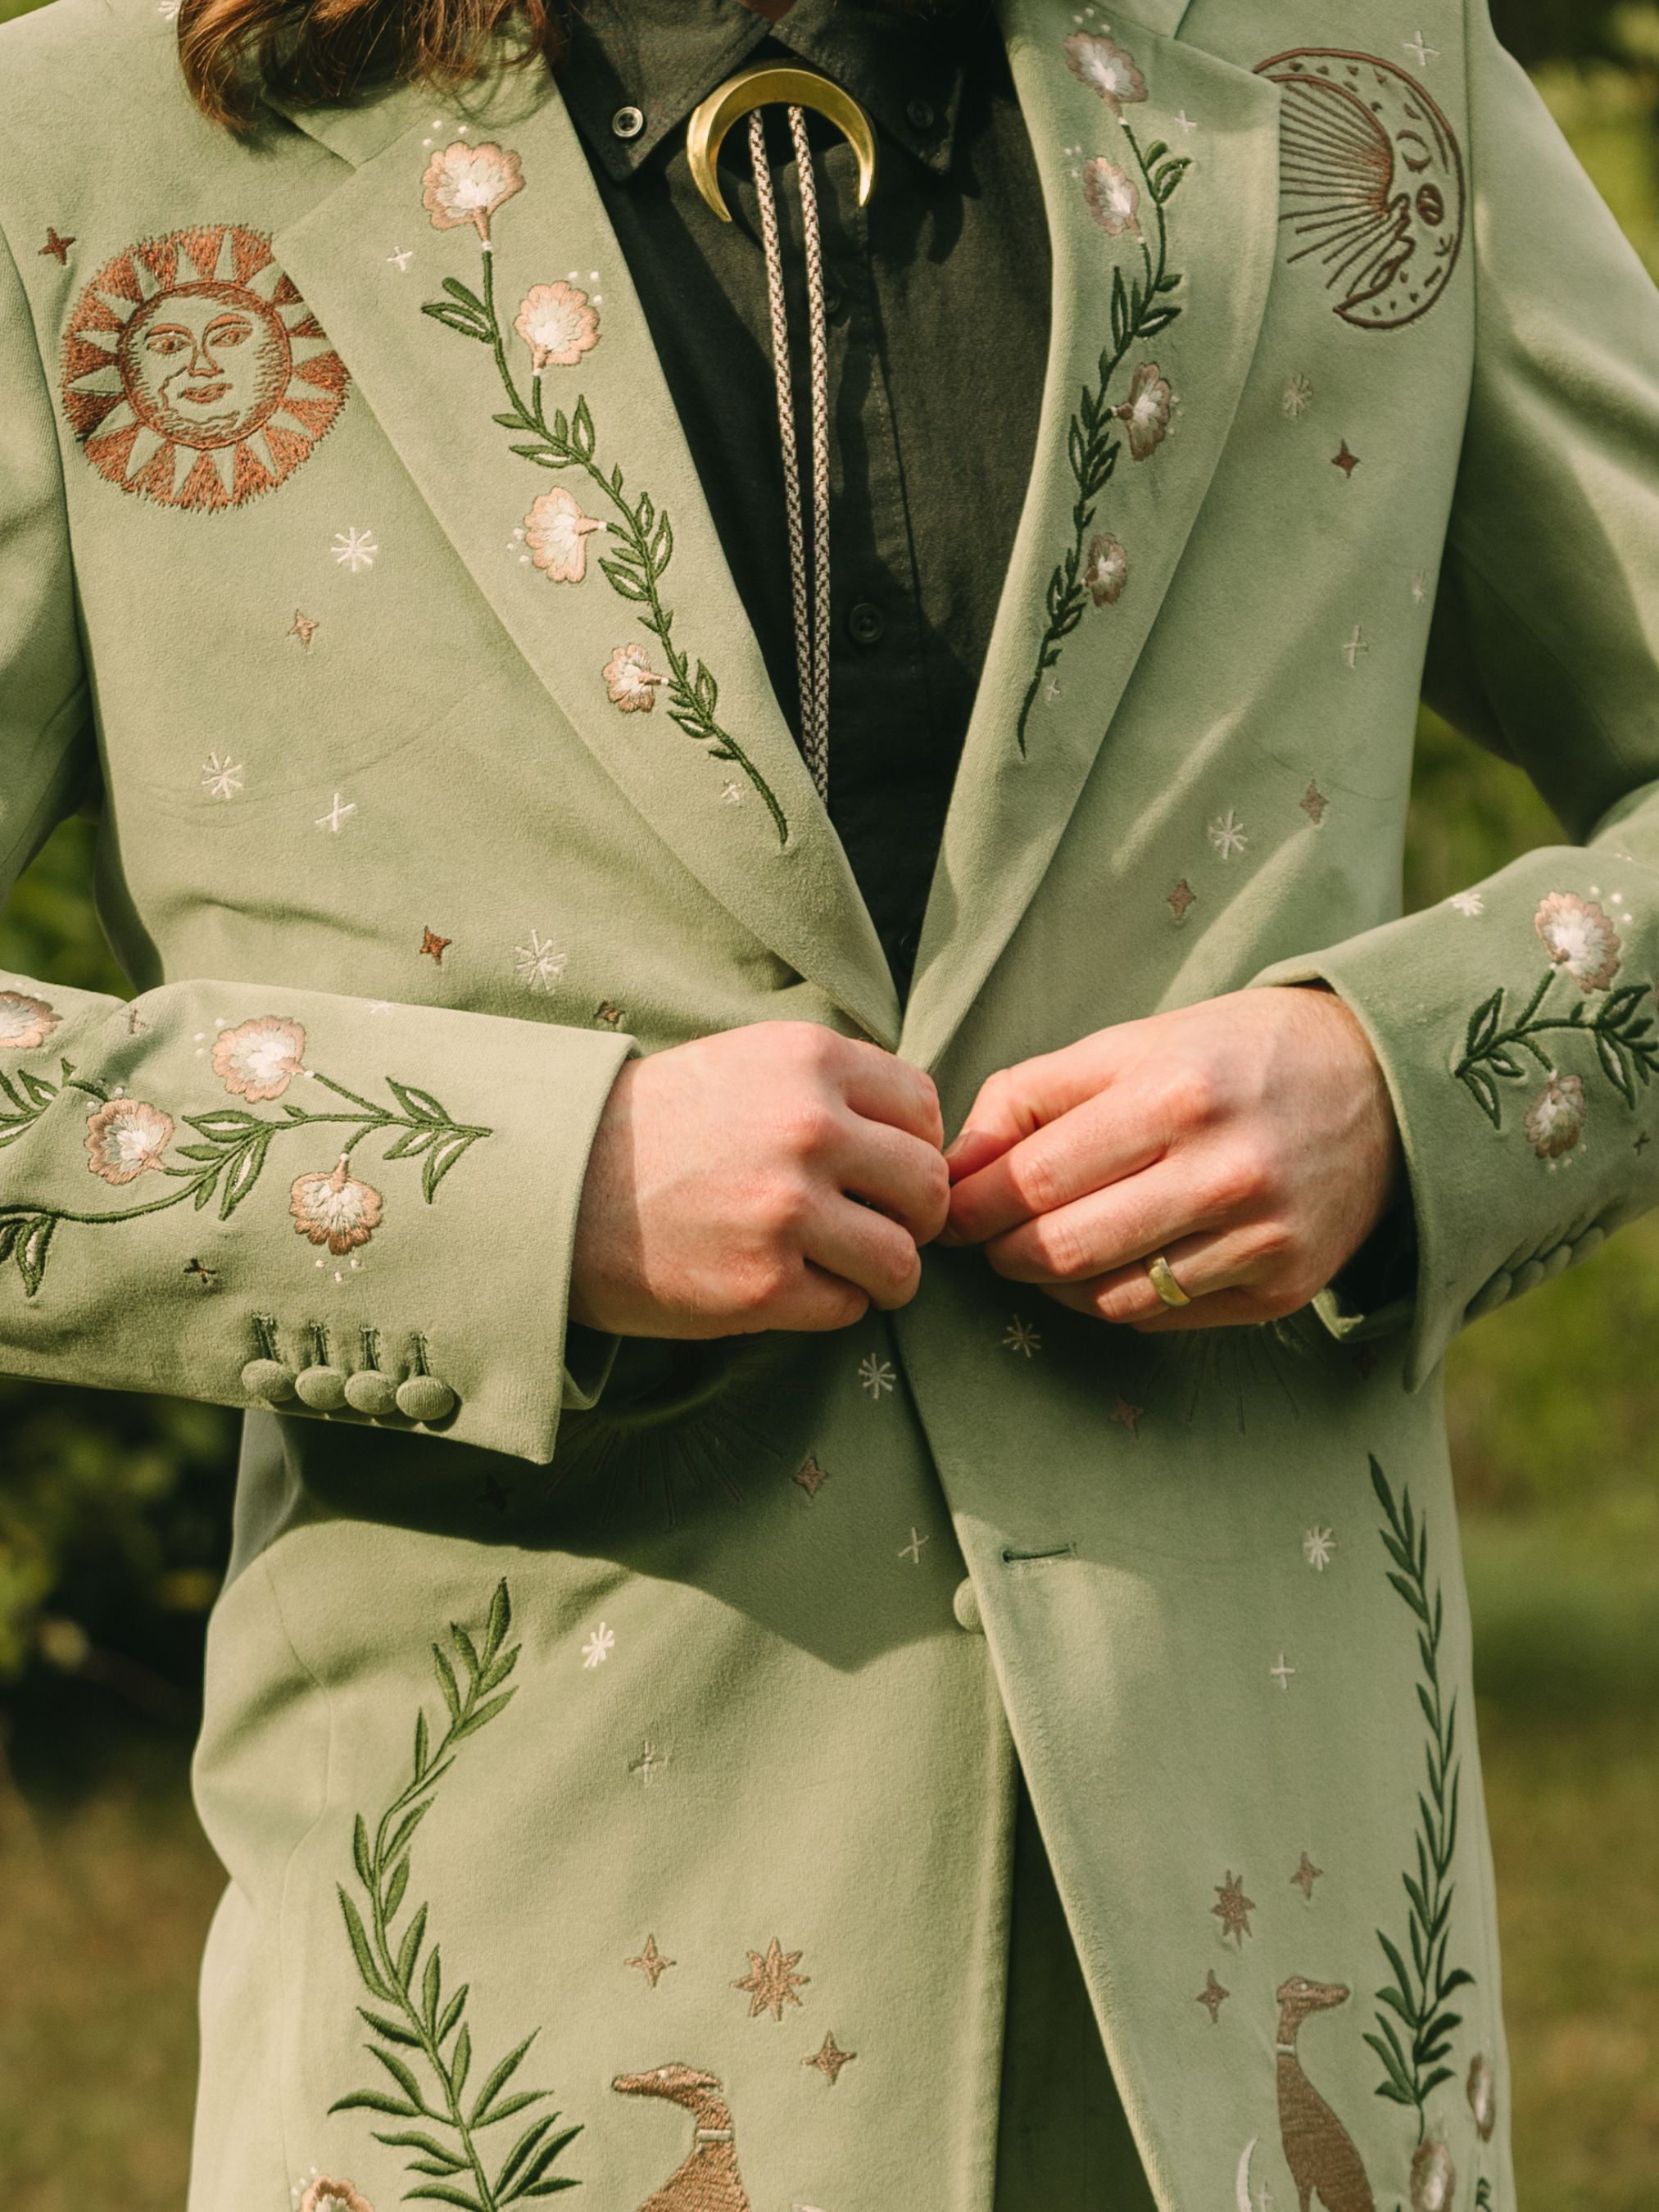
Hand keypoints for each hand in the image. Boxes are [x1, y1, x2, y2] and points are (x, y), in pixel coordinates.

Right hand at [571, 1022, 948, 1337]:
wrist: (555, 1188)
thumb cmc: (655, 1128)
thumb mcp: (747, 1063)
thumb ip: (830, 1084)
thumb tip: (916, 1135)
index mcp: (810, 1059)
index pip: (923, 1109)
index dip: (914, 1147)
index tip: (885, 1172)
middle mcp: (808, 1127)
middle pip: (929, 1186)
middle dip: (915, 1217)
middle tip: (881, 1229)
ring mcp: (787, 1209)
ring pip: (902, 1259)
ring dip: (886, 1273)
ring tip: (851, 1271)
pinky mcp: (763, 1284)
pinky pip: (849, 1307)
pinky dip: (834, 1305)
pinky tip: (793, 1287)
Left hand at [943, 988, 1402, 1329]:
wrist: (1383, 1086)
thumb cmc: (1232, 1057)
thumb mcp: (1130, 1045)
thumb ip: (1031, 1098)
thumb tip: (954, 1165)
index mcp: (1176, 1094)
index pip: (1035, 1178)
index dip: (973, 1205)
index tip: (947, 1210)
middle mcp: (1224, 1172)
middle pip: (1062, 1249)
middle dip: (1001, 1252)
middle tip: (987, 1238)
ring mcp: (1261, 1239)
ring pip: (1106, 1298)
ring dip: (1051, 1284)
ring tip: (1041, 1250)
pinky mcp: (1283, 1287)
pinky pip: (1161, 1317)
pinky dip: (1113, 1300)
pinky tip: (1107, 1266)